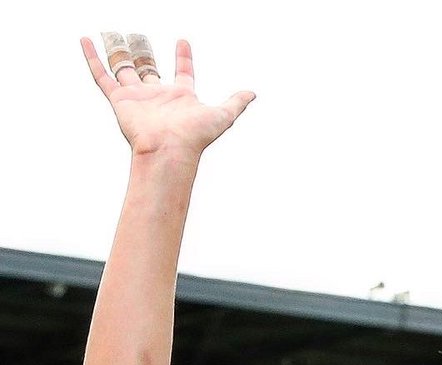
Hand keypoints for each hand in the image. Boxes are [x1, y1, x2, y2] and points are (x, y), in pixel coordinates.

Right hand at [82, 34, 253, 160]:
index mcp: (181, 96)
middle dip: (144, 52)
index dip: (184, 57)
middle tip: (138, 36)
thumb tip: (252, 94)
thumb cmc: (195, 137)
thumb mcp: (222, 116)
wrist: (169, 151)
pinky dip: (92, 58)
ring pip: (124, 67)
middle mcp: (158, 95)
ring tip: (113, 34)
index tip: (183, 41)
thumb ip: (235, 103)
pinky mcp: (120, 100)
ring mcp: (138, 97)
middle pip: (148, 67)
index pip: (182, 72)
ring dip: (118, 50)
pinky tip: (86, 41)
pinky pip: (102, 75)